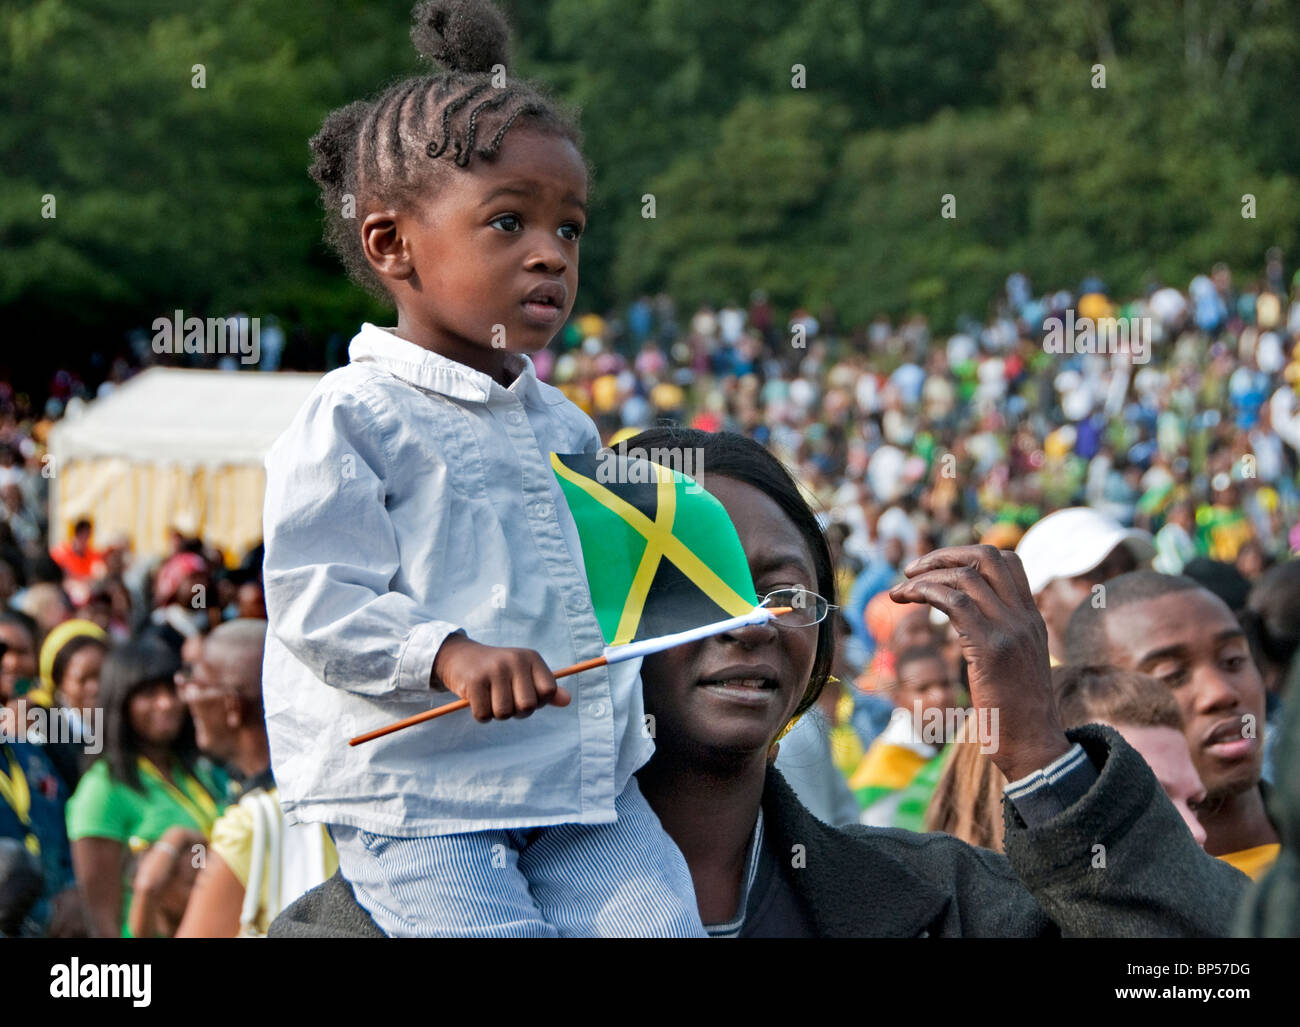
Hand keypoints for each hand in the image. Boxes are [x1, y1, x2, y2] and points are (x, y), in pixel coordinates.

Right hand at [432, 635, 571, 722]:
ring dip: (497, 714)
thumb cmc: (498, 670)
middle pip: (527, 706)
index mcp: (531, 658)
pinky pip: (484, 715)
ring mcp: (494, 670)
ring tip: (491, 698)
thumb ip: (546, 688)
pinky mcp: (474, 681)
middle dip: (517, 711)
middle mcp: (515, 660)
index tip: (525, 695)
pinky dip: (481, 715)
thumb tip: (567, 700)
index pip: (548, 692)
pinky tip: (478, 700)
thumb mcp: (525, 673)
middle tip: (506, 700)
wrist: (460, 656)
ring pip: (504, 713)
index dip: (538, 702)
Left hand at [889, 545, 1069, 782]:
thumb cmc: (1017, 714)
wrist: (1034, 747)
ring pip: (965, 577)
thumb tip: (969, 623)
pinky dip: (925, 592)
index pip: (1008, 562)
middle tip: (912, 571)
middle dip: (943, 555)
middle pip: (987, 557)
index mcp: (1031, 618)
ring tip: (899, 591)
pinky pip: (954, 603)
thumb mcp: (1016, 664)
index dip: (968, 557)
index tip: (939, 570)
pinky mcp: (991, 649)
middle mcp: (1024, 618)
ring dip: (923, 576)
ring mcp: (1010, 630)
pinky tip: (906, 600)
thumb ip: (1000, 637)